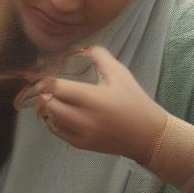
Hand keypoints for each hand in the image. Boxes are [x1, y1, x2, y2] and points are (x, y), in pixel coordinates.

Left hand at [28, 46, 167, 162]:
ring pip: (50, 119)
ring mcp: (80, 133)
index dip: (47, 80)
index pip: (58, 87)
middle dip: (46, 94)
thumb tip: (84, 47)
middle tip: (46, 88)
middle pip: (50, 104)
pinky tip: (58, 113)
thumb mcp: (121, 73)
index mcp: (93, 98)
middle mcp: (83, 118)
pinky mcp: (81, 145)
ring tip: (50, 99)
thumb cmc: (134, 101)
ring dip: (47, 107)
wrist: (147, 135)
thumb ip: (101, 56)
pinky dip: (53, 121)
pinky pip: (57, 132)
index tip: (46, 75)